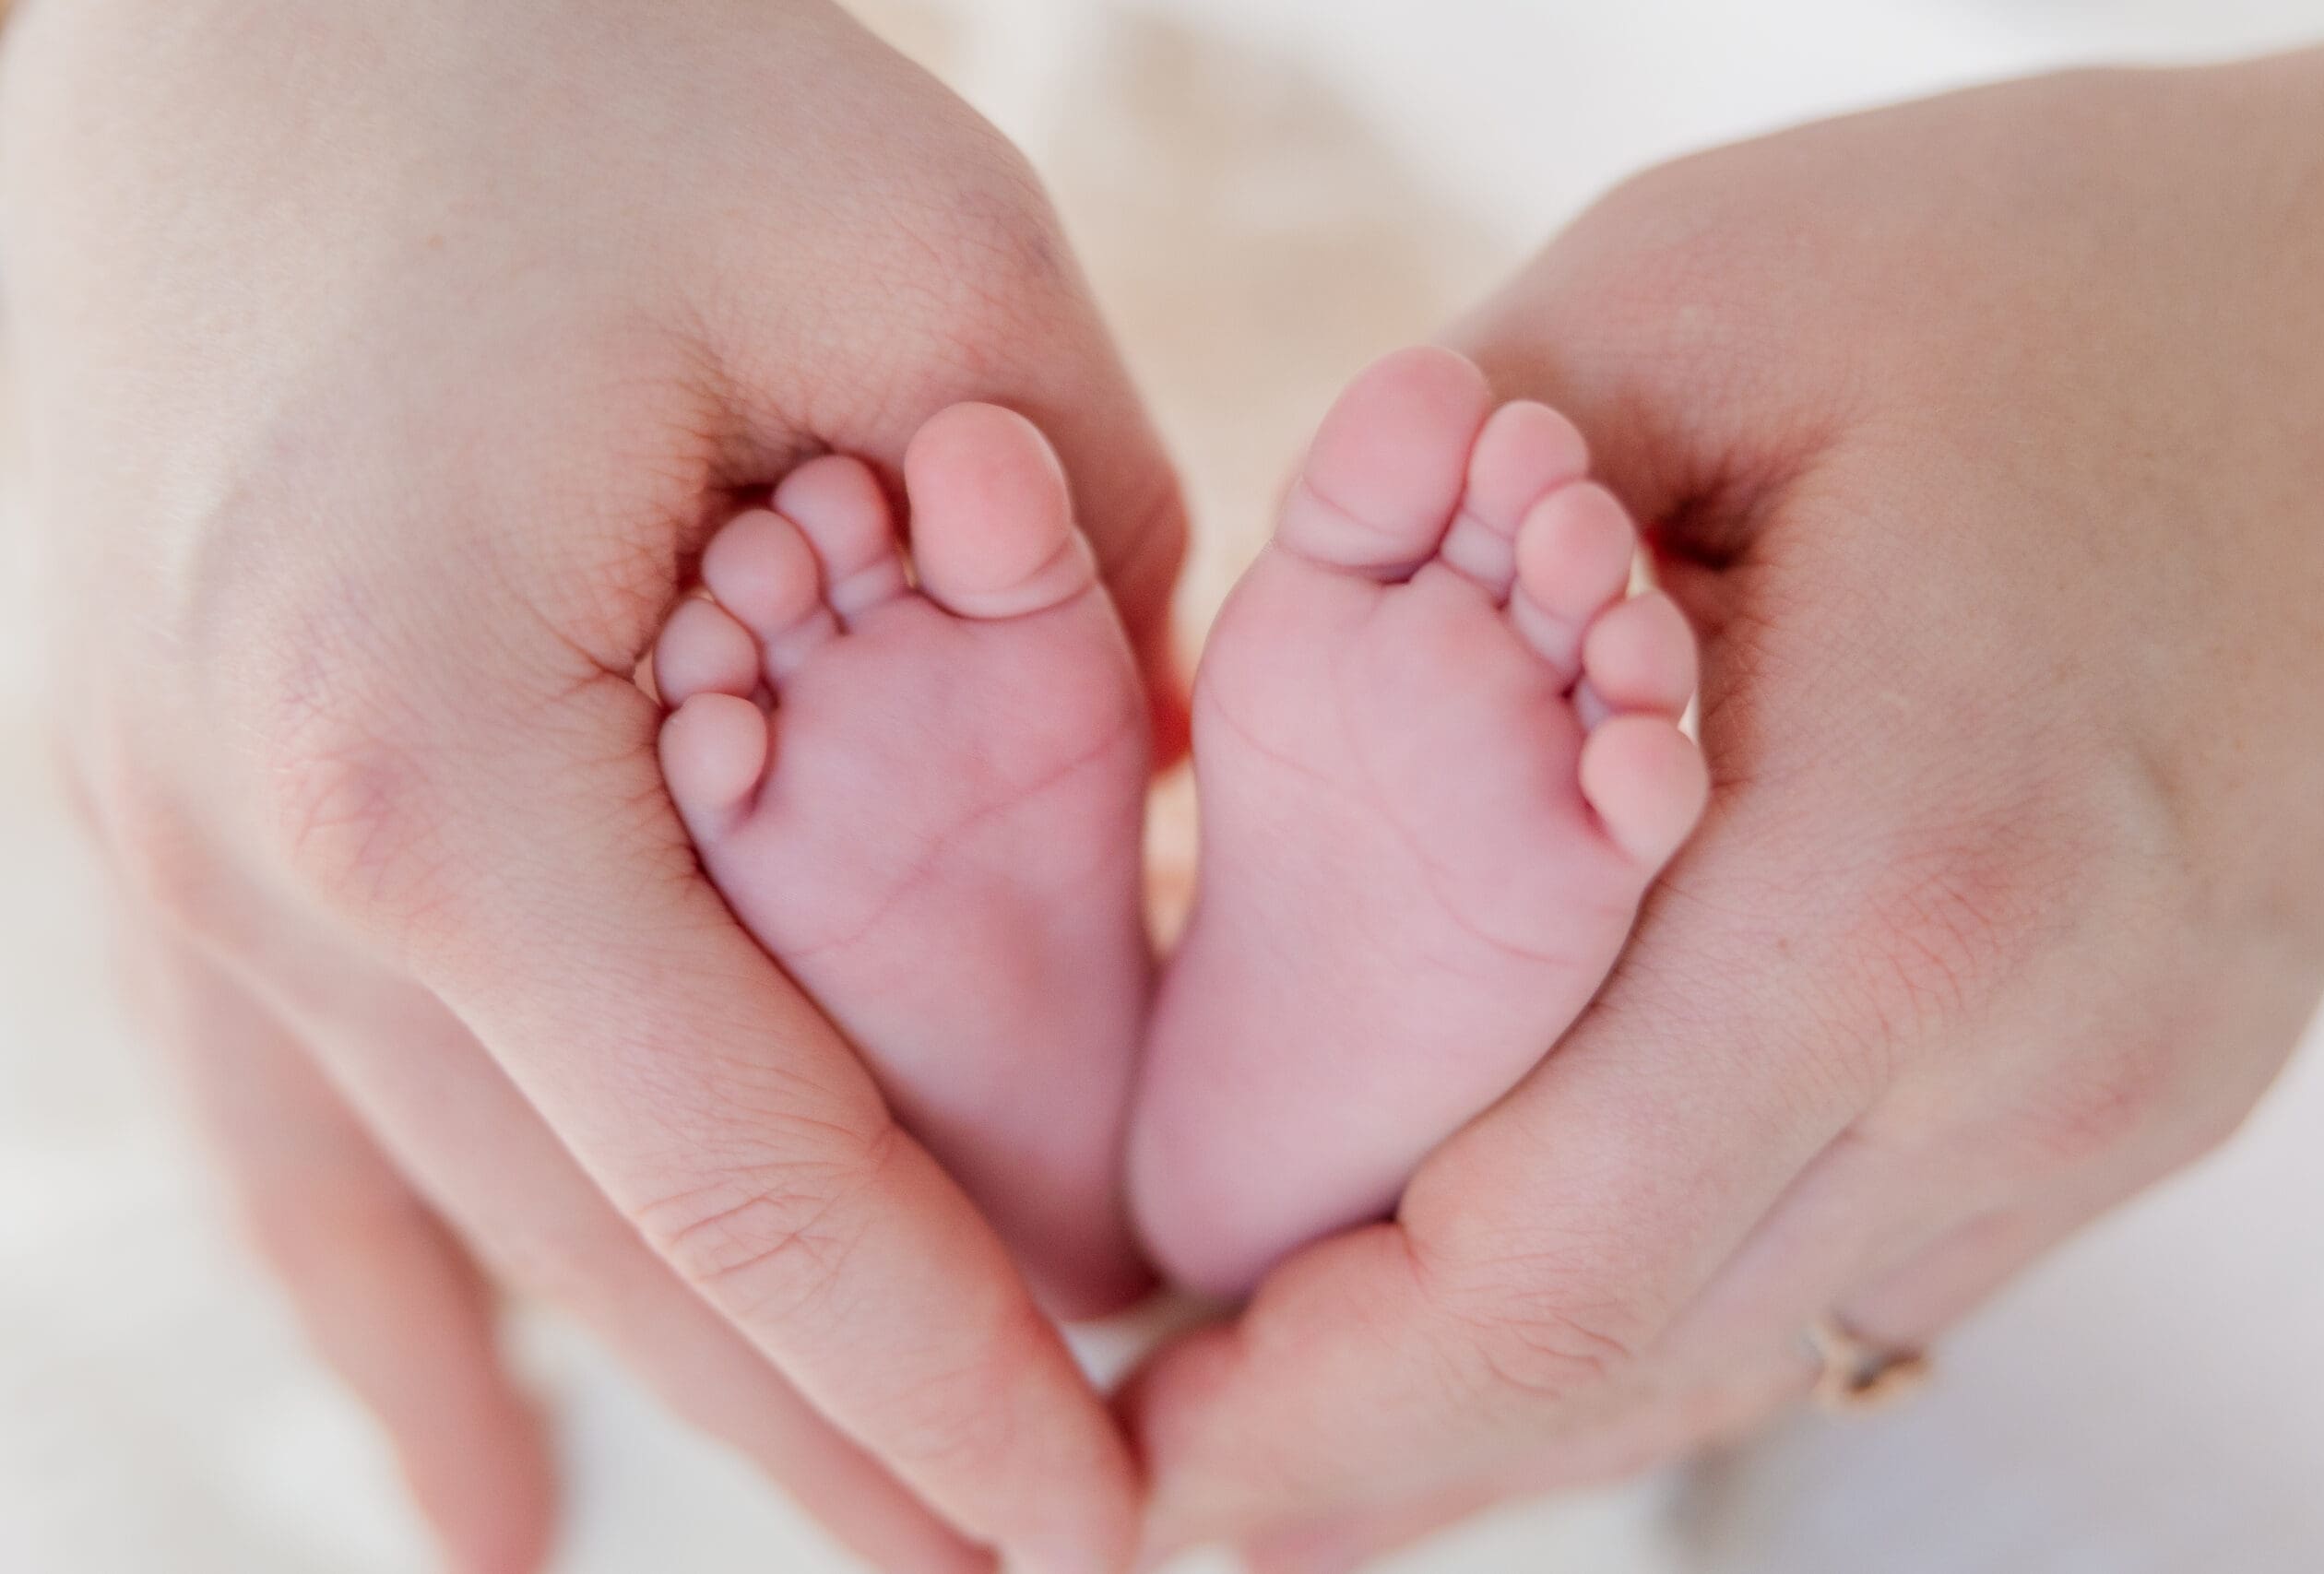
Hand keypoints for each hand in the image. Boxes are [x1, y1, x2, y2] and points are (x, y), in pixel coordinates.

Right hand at [3, 1, 1182, 1568]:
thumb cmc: (571, 53)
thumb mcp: (918, 252)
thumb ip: (1077, 556)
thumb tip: (1170, 787)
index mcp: (440, 753)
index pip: (758, 1175)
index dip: (947, 1376)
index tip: (1107, 1530)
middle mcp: (263, 865)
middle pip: (613, 1250)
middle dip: (842, 1439)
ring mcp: (170, 869)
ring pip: (469, 1236)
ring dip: (676, 1412)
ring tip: (859, 1561)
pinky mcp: (157, 828)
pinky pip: (298, 1161)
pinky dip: (415, 1342)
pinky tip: (485, 1509)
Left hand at [1124, 42, 2323, 1567]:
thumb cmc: (2049, 274)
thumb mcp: (1689, 297)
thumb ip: (1430, 507)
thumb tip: (1246, 680)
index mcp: (1884, 875)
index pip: (1540, 1270)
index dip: (1311, 1412)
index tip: (1135, 1464)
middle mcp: (2010, 1058)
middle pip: (1619, 1375)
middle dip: (1360, 1457)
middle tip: (1155, 1475)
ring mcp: (2091, 1110)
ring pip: (1726, 1362)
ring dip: (1486, 1408)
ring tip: (1284, 1414)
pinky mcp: (2118, 1099)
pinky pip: (1830, 1284)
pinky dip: (1634, 1320)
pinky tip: (1500, 1285)